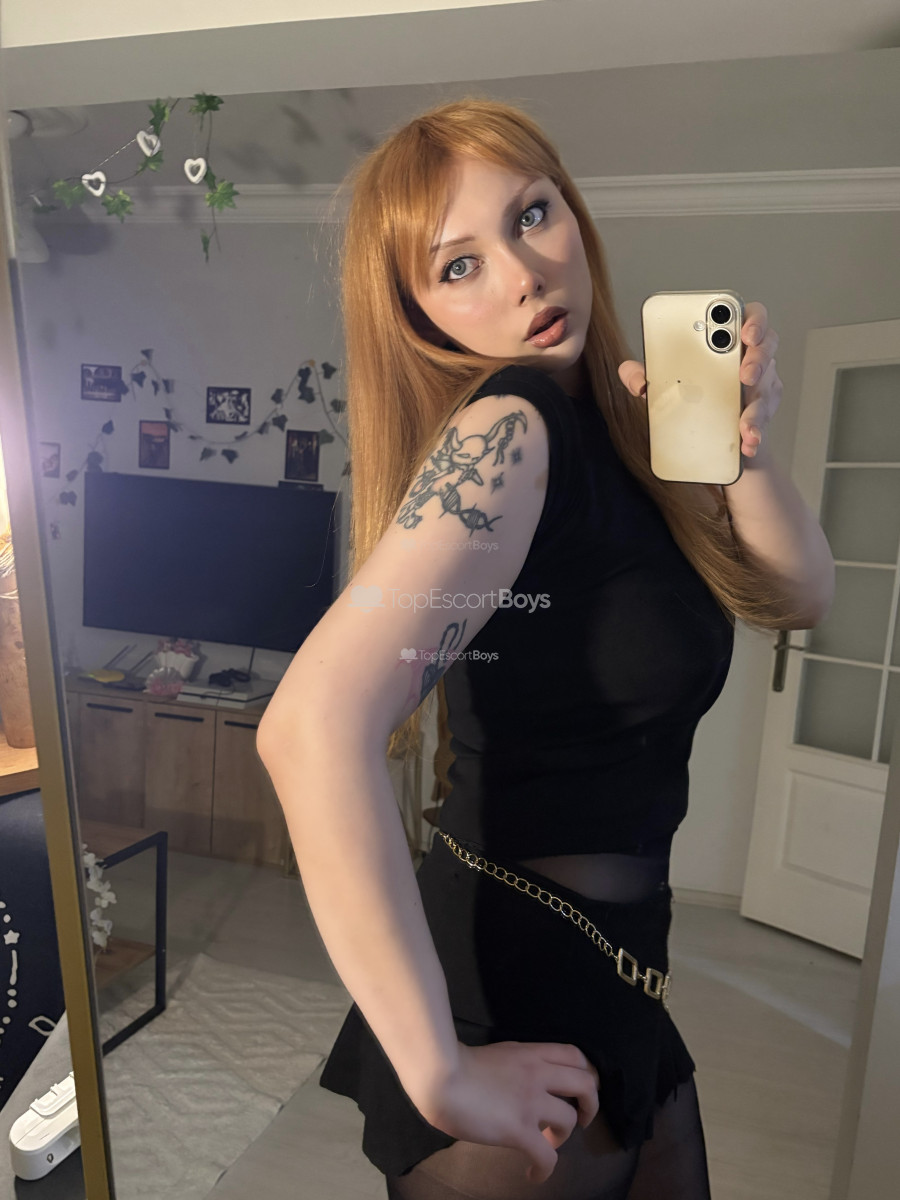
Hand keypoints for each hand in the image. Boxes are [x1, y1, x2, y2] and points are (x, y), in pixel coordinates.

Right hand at [420, 1040, 600, 1183]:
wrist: (439, 1076)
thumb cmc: (456, 1064)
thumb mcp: (496, 1054)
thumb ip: (515, 1064)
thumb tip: (520, 1081)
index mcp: (530, 1054)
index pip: (575, 1055)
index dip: (586, 1073)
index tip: (579, 1089)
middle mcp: (538, 1074)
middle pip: (586, 1084)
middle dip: (590, 1105)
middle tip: (579, 1118)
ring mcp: (530, 1102)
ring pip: (569, 1119)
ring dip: (563, 1136)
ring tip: (547, 1143)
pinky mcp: (519, 1129)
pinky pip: (547, 1156)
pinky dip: (546, 1169)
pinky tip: (533, 1173)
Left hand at [617, 300, 783, 459]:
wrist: (706, 432)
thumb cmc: (692, 394)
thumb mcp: (666, 382)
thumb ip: (647, 374)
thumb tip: (629, 373)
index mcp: (729, 341)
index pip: (750, 316)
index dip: (753, 320)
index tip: (744, 331)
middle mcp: (751, 359)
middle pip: (767, 348)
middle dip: (758, 360)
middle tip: (745, 374)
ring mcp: (761, 386)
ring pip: (767, 390)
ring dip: (756, 407)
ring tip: (744, 423)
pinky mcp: (761, 414)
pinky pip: (762, 422)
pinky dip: (754, 434)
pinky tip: (746, 443)